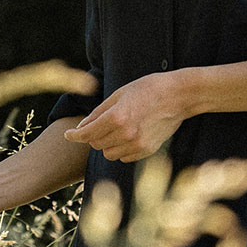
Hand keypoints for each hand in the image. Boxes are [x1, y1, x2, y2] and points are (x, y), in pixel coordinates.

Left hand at [62, 73, 184, 162]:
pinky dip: (120, 150)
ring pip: (109, 154)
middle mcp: (126, 134)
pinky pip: (124, 157)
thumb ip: (99, 112)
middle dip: (92, 136)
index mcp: (117, 117)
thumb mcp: (119, 94)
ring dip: (106, 144)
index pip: (87, 133)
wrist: (179, 96)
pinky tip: (126, 137)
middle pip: (96, 144)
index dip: (74, 135)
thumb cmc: (148, 89)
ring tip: (114, 130)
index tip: (67, 135)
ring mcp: (138, 144)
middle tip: (97, 125)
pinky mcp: (147, 150)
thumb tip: (81, 127)